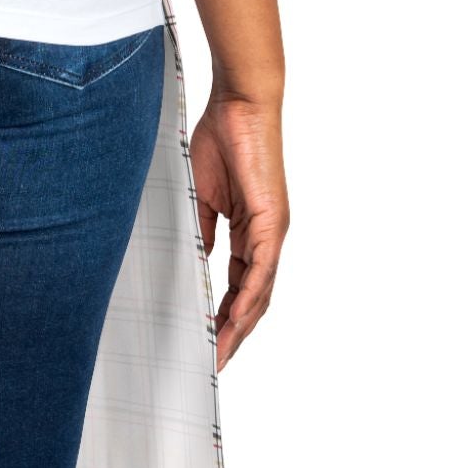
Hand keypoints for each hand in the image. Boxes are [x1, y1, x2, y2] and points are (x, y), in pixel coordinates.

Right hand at [188, 93, 287, 369]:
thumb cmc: (221, 140)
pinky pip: (260, 269)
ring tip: (220, 352)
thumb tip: (195, 262)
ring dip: (240, 326)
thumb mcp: (202, 194)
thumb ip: (203, 229)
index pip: (239, 284)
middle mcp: (266, 237)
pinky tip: (234, 319)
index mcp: (249, 230)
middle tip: (213, 361)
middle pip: (253, 298)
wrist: (240, 106)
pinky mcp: (271, 221)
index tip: (206, 339)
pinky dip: (248, 298)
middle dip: (233, 332)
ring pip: (260, 292)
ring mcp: (272, 231)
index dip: (224, 314)